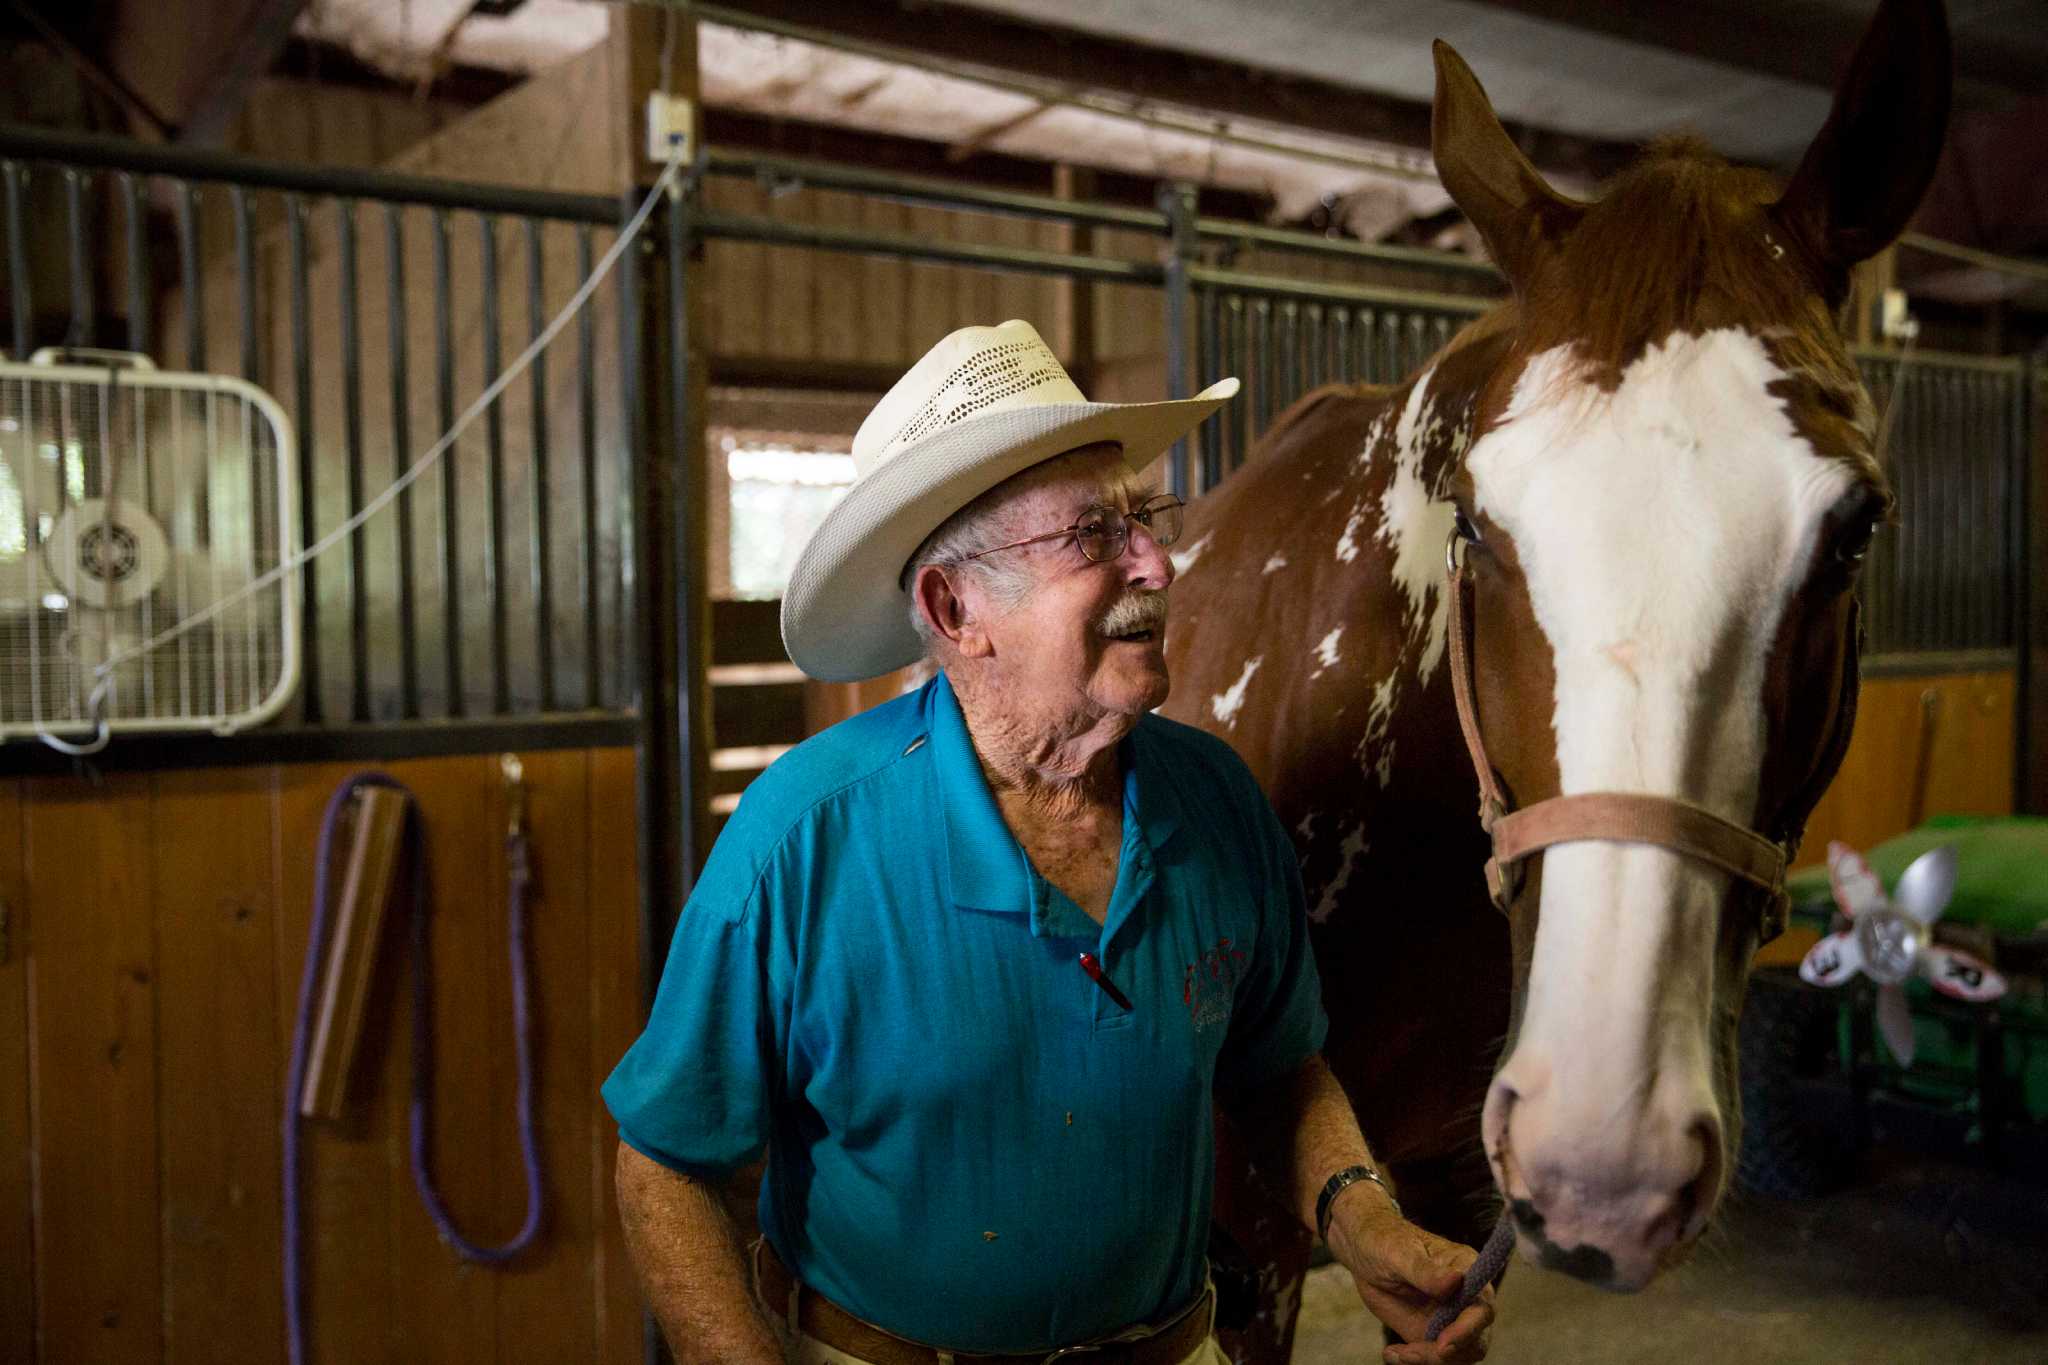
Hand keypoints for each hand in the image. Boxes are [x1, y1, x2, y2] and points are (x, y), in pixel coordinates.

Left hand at [1327, 1198, 1494, 1364]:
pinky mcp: (1431, 1332)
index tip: (1444, 1343)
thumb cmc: (1385, 1241)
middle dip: (1449, 1353)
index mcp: (1468, 1269)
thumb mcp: (1399, 1253)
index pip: (1482, 1306)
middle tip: (1413, 1354)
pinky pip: (1434, 1357)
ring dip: (1429, 1359)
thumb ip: (1425, 1271)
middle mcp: (1465, 1298)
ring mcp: (1449, 1318)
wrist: (1363, 1251)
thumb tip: (1455, 1281)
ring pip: (1458, 1355)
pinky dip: (1415, 1361)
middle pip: (1476, 1339)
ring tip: (1397, 1353)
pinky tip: (1391, 1354)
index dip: (1468, 1329)